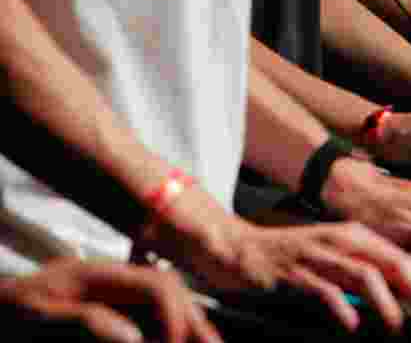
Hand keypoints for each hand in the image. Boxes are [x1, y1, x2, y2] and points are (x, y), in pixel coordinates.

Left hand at [0, 259, 220, 342]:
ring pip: (166, 301)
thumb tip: (136, 337)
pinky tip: (177, 338)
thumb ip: (88, 322)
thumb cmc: (9, 310)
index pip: (157, 286)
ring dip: (189, 325)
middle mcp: (113, 278)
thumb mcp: (40, 316)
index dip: (175, 316)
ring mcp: (112, 291)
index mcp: (99, 274)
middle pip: (171, 291)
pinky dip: (168, 328)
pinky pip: (148, 314)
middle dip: (194, 321)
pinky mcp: (110, 306)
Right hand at [141, 192, 410, 333]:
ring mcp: (317, 254)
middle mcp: (341, 240)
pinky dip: (340, 306)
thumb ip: (362, 275)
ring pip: (363, 273)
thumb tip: (399, 301)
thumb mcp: (330, 260)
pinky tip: (351, 325)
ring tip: (398, 327)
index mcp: (355, 237)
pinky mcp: (292, 271)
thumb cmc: (287, 260)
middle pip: (392, 263)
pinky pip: (322, 289)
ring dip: (386, 302)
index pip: (402, 258)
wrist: (233, 247)